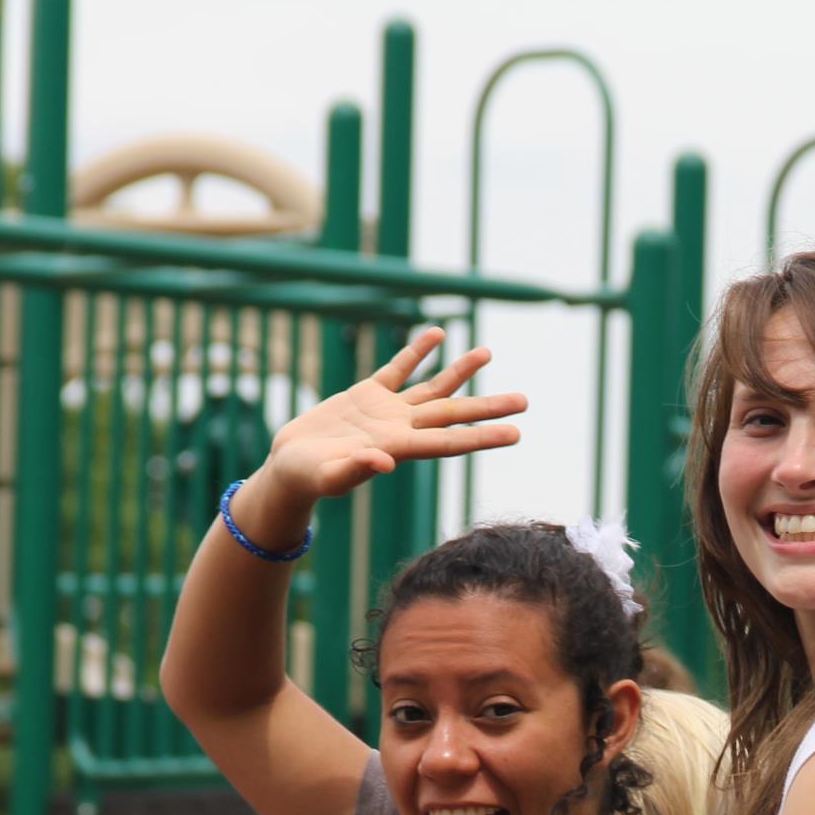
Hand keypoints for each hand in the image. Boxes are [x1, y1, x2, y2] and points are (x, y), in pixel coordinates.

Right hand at [263, 327, 524, 507]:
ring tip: (488, 352)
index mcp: (399, 449)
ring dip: (461, 371)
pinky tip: (437, 335)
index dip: (482, 436)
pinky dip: (417, 351)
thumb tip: (385, 463)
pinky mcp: (368, 394)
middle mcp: (402, 429)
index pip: (449, 441)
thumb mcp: (329, 477)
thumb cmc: (308, 479)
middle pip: (453, 414)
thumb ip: (356, 470)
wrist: (289, 468)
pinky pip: (398, 368)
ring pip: (433, 387)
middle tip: (525, 401)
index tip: (516, 433)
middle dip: (489, 406)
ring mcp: (387, 411)